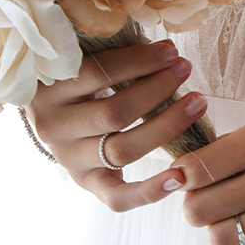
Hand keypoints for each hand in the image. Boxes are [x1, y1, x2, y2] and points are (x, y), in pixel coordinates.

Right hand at [25, 38, 205, 209]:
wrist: (49, 112)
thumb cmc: (73, 74)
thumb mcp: (78, 56)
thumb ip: (108, 47)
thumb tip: (162, 46)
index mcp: (48, 88)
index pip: (97, 73)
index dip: (139, 61)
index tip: (171, 51)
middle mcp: (53, 127)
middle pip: (115, 113)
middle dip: (158, 89)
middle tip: (185, 69)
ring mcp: (69, 160)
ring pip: (122, 150)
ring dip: (166, 126)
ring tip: (196, 103)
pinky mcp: (85, 183)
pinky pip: (118, 197)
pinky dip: (150, 191)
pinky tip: (179, 177)